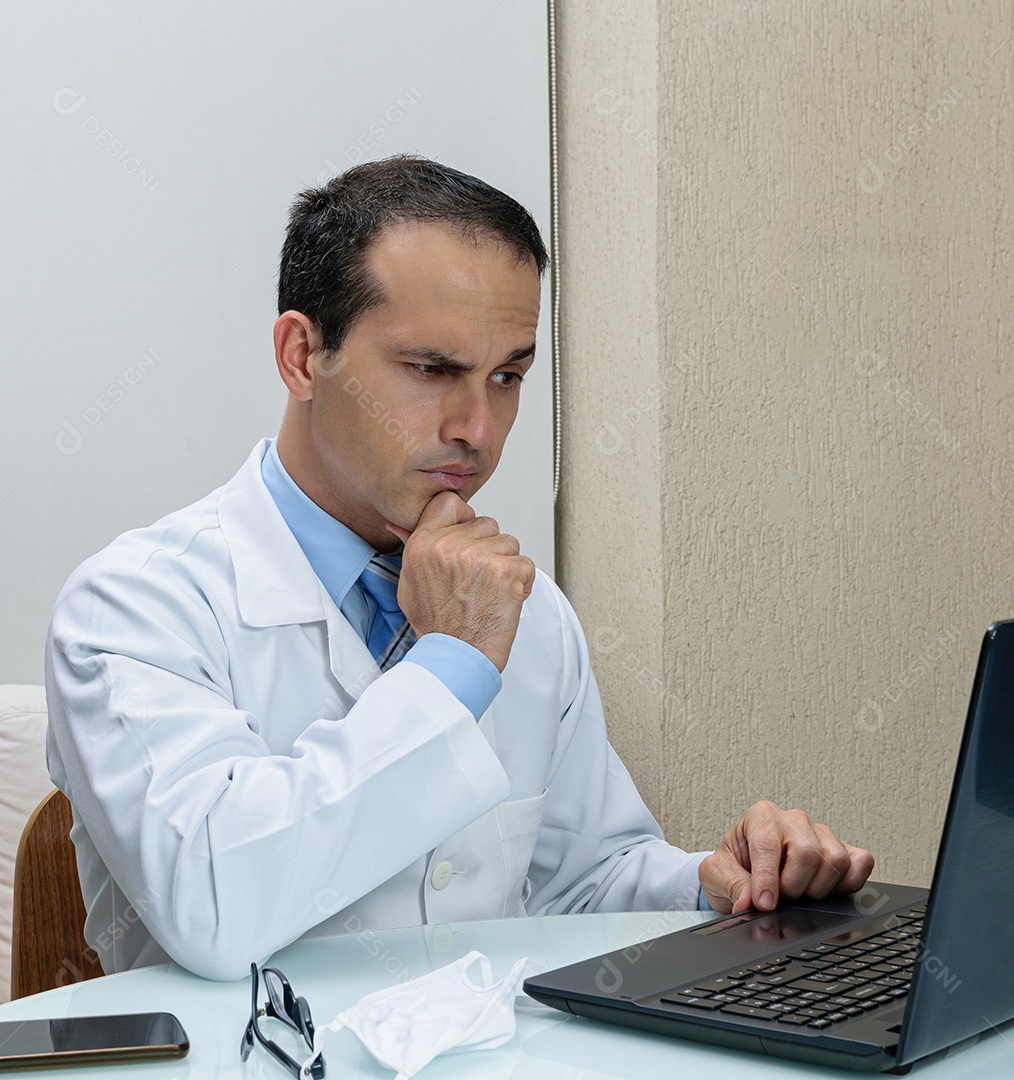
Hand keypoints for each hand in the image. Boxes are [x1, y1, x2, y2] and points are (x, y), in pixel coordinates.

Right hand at [386, 492, 535, 671]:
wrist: (457, 657)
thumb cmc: (437, 626)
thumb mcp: (409, 583)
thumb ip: (412, 549)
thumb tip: (400, 525)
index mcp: (423, 544)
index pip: (449, 503)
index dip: (464, 517)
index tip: (466, 535)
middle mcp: (449, 546)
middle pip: (486, 524)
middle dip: (488, 549)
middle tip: (477, 580)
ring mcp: (479, 557)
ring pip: (509, 542)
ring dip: (506, 565)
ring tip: (489, 592)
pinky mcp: (506, 571)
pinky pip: (525, 564)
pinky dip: (522, 583)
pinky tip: (503, 600)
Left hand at [698, 800, 873, 914]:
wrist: (744, 871)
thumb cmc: (733, 866)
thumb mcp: (716, 874)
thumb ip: (729, 884)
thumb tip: (747, 901)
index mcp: (761, 816)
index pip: (769, 845)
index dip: (767, 879)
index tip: (764, 903)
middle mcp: (793, 819)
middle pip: (807, 853)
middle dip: (792, 886)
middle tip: (779, 896)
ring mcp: (821, 833)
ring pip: (835, 860)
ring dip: (817, 888)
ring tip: (798, 892)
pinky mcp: (844, 849)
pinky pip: (861, 862)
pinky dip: (850, 882)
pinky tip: (827, 890)